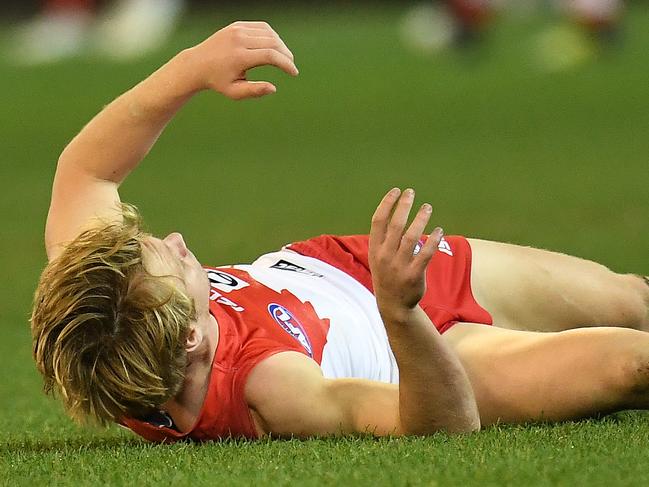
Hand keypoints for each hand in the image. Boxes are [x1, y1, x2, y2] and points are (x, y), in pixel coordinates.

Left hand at [185, 21, 297, 99]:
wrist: (197, 64)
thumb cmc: (218, 81)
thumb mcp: (234, 92)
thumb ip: (255, 91)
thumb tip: (274, 88)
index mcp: (239, 57)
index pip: (270, 56)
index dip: (286, 64)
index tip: (294, 72)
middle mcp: (239, 40)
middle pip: (273, 43)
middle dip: (286, 54)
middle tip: (291, 65)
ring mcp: (238, 29)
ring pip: (269, 33)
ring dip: (281, 45)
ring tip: (284, 57)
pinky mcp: (237, 25)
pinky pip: (261, 27)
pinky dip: (272, 36)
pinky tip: (275, 46)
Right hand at [369, 188, 442, 322]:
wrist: (393, 305)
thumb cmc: (387, 275)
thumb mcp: (377, 257)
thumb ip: (384, 238)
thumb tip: (396, 211)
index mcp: (374, 249)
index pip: (378, 221)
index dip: (387, 203)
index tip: (396, 191)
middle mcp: (385, 256)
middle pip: (395, 225)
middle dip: (403, 206)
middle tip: (411, 192)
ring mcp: (399, 266)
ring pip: (412, 237)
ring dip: (420, 219)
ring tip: (427, 207)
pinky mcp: (414, 275)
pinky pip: (426, 253)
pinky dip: (433, 240)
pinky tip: (438, 230)